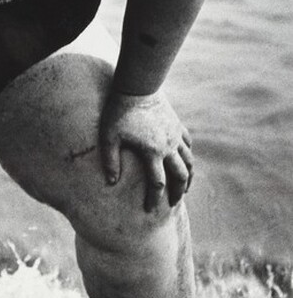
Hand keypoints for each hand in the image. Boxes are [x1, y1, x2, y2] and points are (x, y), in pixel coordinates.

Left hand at [99, 88, 192, 211]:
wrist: (137, 87)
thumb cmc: (119, 112)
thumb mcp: (109, 137)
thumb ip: (110, 160)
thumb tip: (111, 182)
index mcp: (152, 152)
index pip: (157, 184)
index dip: (154, 200)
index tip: (150, 210)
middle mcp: (168, 146)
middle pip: (180, 176)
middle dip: (178, 192)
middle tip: (173, 203)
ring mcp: (175, 135)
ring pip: (189, 161)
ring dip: (188, 176)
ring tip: (184, 187)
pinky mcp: (177, 125)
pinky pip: (188, 144)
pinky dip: (188, 155)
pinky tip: (184, 160)